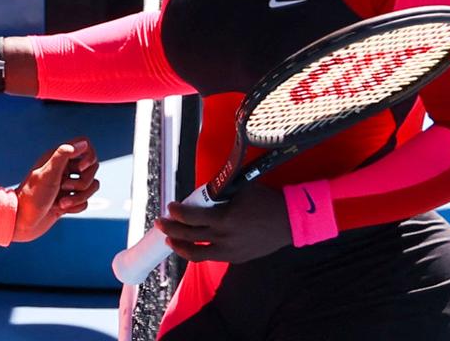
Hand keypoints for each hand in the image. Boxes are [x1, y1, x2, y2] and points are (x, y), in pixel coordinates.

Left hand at [12, 137, 100, 241]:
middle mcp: (64, 169)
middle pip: (92, 168)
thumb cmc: (32, 196)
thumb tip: (83, 143)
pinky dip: (76, 207)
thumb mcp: (47, 174)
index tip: (80, 168)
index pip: (84, 143)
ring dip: (79, 197)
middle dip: (83, 182)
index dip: (89, 155)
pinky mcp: (69, 200)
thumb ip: (63, 155)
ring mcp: (67, 185)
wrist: (22, 223)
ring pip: (91, 186)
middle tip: (64, 187)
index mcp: (58, 157)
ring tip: (61, 203)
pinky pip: (85, 201)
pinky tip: (60, 209)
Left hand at [157, 182, 291, 263]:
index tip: (170, 206)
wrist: (289, 221)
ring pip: (196, 254)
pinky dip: (198, 252)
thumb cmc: (265, 201)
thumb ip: (219, 194)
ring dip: (179, 246)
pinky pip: (211, 257)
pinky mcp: (236, 258)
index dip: (176, 212)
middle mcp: (224, 238)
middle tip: (160, 222)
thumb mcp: (240, 190)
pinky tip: (191, 246)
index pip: (191, 217)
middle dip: (170, 229)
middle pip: (188, 237)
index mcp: (224, 219)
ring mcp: (230, 251)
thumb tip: (200, 194)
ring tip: (170, 240)